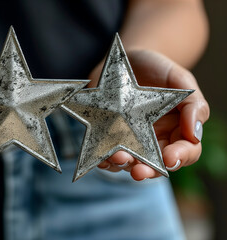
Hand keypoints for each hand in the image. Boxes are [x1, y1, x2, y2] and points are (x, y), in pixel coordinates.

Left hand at [89, 49, 209, 180]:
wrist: (128, 58)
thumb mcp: (180, 79)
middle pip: (155, 166)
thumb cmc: (159, 69)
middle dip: (147, 171)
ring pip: (129, 163)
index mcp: (177, 130)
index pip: (186, 151)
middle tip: (139, 172)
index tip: (169, 158)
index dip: (180, 157)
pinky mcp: (109, 137)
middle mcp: (154, 141)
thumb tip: (195, 135)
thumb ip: (193, 105)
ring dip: (123, 165)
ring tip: (117, 158)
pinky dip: (104, 160)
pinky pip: (106, 155)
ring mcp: (130, 141)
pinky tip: (101, 157)